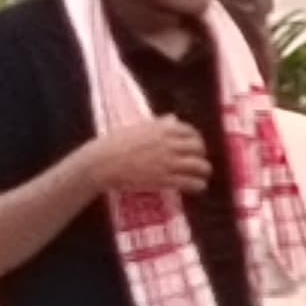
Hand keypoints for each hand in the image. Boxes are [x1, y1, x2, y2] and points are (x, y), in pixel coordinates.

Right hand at [78, 117, 213, 196]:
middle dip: (201, 155)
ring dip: (204, 171)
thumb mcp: (137, 128)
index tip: (195, 145)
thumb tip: (173, 118)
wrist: (102, 163)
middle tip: (198, 161)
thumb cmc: (113, 144)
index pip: (191, 131)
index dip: (196, 139)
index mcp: (162, 129)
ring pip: (200, 166)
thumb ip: (158, 124)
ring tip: (201, 176)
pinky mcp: (165, 179)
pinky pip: (192, 183)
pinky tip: (197, 187)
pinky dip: (198, 185)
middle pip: (199, 148)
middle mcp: (170, 144)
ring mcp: (169, 162)